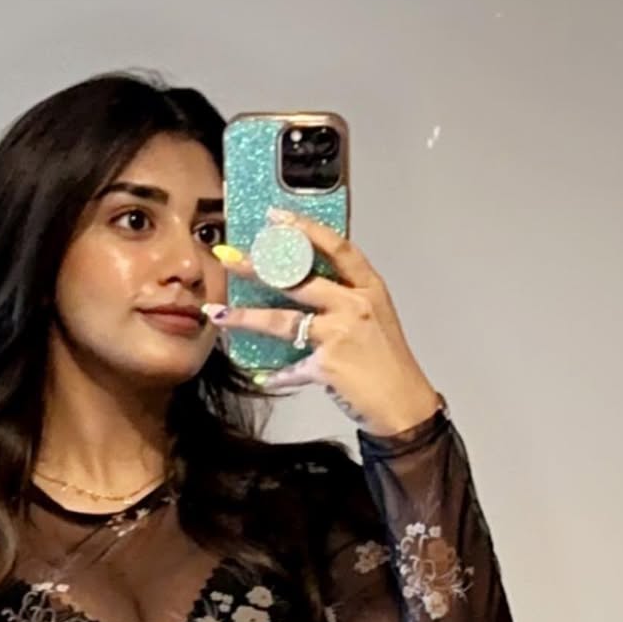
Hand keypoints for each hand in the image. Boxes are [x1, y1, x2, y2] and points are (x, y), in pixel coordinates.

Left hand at [206, 209, 440, 435]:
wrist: (404, 403)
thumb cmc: (389, 362)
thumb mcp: (375, 317)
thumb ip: (345, 298)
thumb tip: (306, 286)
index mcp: (368, 288)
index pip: (335, 247)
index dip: (305, 229)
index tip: (276, 218)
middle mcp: (354, 305)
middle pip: (297, 279)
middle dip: (257, 267)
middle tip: (228, 258)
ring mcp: (340, 334)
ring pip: (282, 321)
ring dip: (245, 318)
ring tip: (218, 314)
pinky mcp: (327, 366)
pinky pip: (291, 369)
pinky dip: (276, 376)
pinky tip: (262, 377)